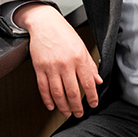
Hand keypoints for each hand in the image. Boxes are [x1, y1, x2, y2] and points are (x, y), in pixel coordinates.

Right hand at [14, 3, 102, 117]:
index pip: (88, 83)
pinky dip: (47, 99)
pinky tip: (51, 105)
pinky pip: (43, 88)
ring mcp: (51, 67)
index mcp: (78, 58)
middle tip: (79, 113)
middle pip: (73, 92)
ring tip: (67, 112)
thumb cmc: (63, 33)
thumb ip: (90, 65)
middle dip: (77, 106)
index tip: (93, 104)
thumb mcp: (82, 46)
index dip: (92, 97)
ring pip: (58, 93)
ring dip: (63, 106)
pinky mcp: (39, 68)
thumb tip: (98, 80)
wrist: (45, 23)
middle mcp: (65, 64)